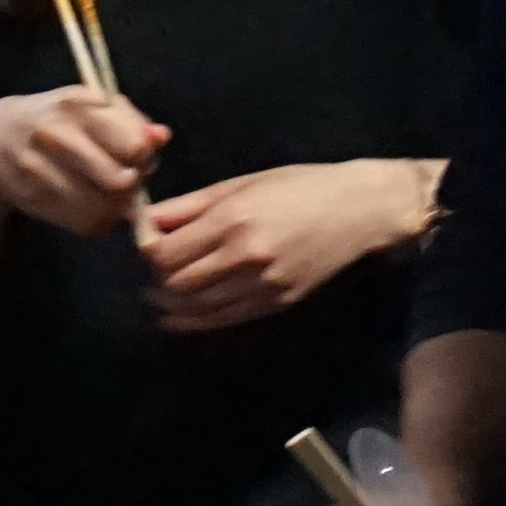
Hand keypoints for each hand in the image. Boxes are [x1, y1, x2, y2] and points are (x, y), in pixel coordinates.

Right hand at [0, 87, 162, 237]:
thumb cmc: (54, 117)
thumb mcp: (89, 104)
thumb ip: (130, 118)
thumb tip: (162, 137)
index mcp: (76, 105)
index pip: (133, 144)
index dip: (145, 156)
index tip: (139, 156)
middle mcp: (55, 135)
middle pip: (120, 180)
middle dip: (133, 185)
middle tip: (128, 181)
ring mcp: (40, 169)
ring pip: (103, 208)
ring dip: (117, 208)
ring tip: (113, 196)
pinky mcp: (32, 199)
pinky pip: (84, 224)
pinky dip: (99, 222)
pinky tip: (95, 209)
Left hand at [141, 159, 429, 334]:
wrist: (358, 211)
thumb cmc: (300, 186)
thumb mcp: (242, 183)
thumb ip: (191, 205)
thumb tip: (148, 221)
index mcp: (233, 220)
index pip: (166, 253)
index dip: (148, 253)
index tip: (148, 244)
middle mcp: (244, 257)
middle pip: (176, 284)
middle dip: (157, 279)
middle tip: (154, 269)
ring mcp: (262, 285)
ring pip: (196, 308)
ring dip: (169, 305)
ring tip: (159, 295)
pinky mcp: (276, 304)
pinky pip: (223, 320)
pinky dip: (193, 322)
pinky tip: (176, 319)